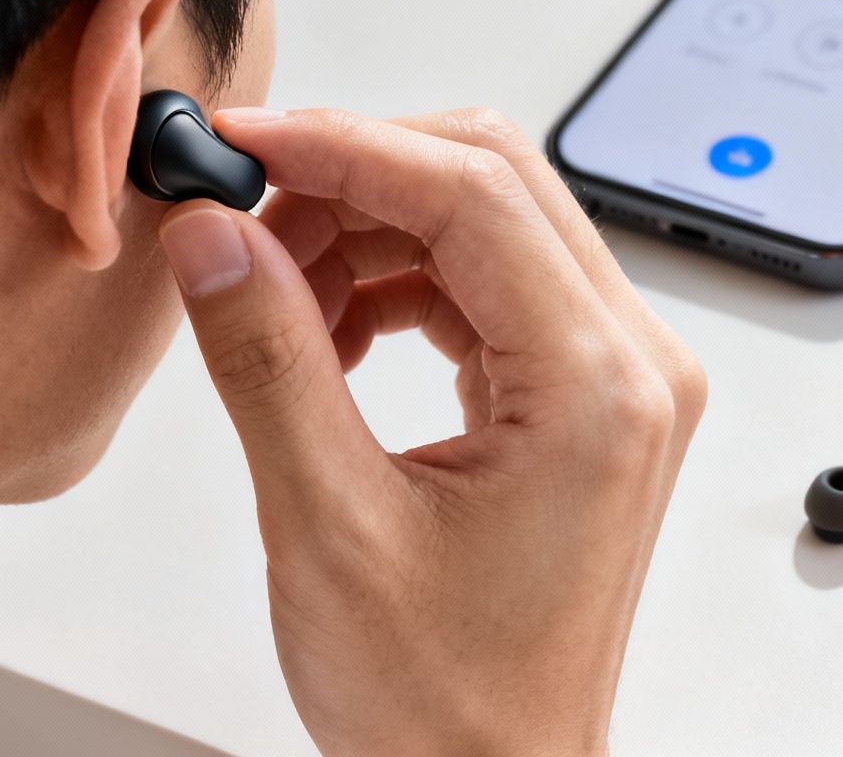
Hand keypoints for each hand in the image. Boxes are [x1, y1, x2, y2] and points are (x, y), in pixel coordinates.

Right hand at [156, 107, 705, 756]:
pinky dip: (395, 285)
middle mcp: (630, 365)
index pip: (470, 191)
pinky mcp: (581, 397)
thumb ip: (268, 360)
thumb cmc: (444, 702)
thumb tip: (213, 235)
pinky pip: (486, 286)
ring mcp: (614, 378)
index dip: (341, 146)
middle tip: (238, 214)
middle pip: (489, 183)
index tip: (240, 140)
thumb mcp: (328, 525)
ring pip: (483, 225)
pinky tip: (321, 333)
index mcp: (595, 387)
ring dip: (366, 234)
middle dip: (351, 180)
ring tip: (270, 298)